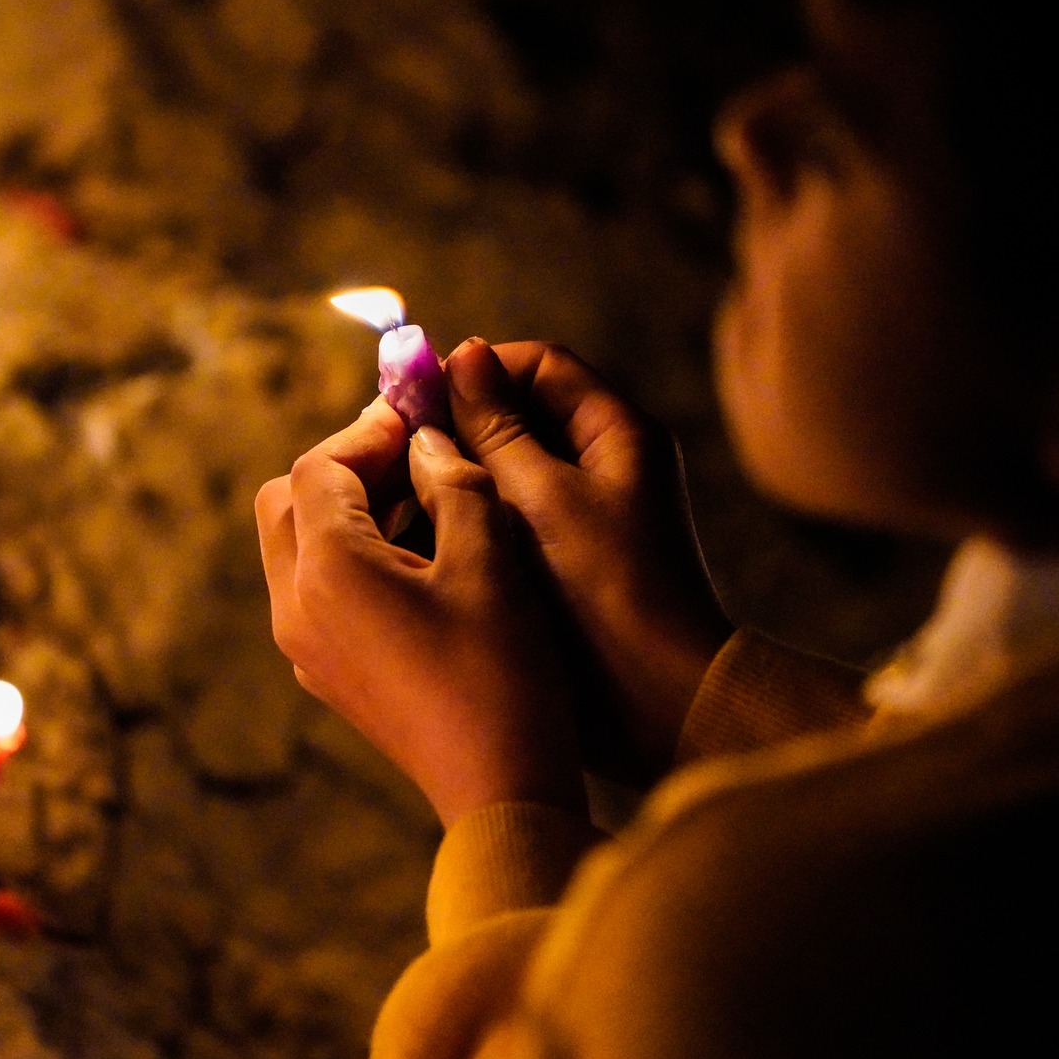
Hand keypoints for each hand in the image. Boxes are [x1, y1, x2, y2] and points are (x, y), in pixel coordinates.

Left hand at [256, 398, 582, 826]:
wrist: (501, 788)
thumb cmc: (504, 669)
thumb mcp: (490, 557)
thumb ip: (453, 480)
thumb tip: (424, 441)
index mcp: (327, 570)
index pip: (319, 466)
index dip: (369, 430)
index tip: (422, 414)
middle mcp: (294, 606)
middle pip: (288, 500)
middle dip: (345, 465)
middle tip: (414, 453)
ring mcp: (304, 647)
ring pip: (295, 545)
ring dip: (345, 509)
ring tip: (423, 499)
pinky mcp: (326, 674)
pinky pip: (315, 590)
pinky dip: (349, 556)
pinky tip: (418, 559)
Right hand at [446, 341, 731, 783]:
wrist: (660, 702)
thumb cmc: (613, 596)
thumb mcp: (545, 499)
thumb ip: (498, 428)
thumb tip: (463, 355)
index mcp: (618, 434)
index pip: (540, 365)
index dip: (478, 369)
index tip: (417, 393)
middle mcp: (606, 466)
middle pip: (521, 415)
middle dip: (460, 424)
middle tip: (398, 445)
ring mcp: (585, 516)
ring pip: (507, 471)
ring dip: (459, 476)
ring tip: (405, 497)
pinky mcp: (564, 564)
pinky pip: (508, 520)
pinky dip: (469, 520)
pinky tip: (427, 541)